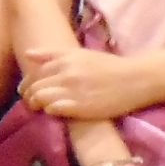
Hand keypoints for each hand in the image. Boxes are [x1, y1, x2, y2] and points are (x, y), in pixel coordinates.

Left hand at [20, 42, 152, 120]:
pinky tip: (56, 111)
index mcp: (66, 59)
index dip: (28, 84)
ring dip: (36, 105)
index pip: (34, 73)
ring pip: (39, 98)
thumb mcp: (81, 54)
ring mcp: (73, 89)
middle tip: (34, 103)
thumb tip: (28, 53)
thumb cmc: (110, 67)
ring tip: (43, 108)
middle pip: (34, 86)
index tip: (30, 91)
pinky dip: (50, 110)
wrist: (136, 80)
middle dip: (29, 96)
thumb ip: (53, 54)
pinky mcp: (80, 106)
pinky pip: (53, 109)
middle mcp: (66, 72)